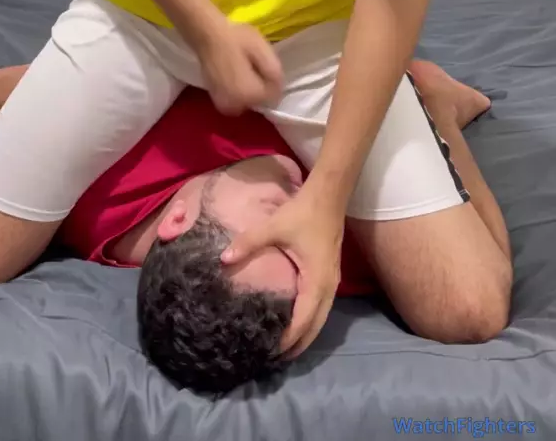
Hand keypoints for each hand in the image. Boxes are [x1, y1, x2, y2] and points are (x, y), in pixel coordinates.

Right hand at [198, 22, 283, 114]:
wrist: (207, 35)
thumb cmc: (236, 39)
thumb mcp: (263, 50)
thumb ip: (274, 73)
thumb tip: (279, 87)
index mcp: (250, 95)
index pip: (274, 96)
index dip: (272, 79)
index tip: (264, 64)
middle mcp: (236, 106)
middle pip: (260, 101)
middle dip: (261, 86)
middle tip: (253, 65)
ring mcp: (224, 104)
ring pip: (248, 101)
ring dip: (250, 89)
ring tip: (242, 67)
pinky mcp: (216, 99)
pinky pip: (236, 99)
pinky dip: (238, 89)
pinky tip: (234, 72)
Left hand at [221, 185, 343, 355]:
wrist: (329, 194)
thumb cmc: (303, 212)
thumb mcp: (274, 227)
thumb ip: (248, 243)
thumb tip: (223, 258)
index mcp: (316, 280)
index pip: (304, 320)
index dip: (289, 339)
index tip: (270, 353)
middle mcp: (328, 286)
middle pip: (316, 326)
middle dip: (298, 345)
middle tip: (275, 360)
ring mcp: (331, 281)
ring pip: (321, 317)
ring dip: (306, 334)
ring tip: (285, 347)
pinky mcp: (329, 274)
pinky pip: (321, 306)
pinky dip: (310, 319)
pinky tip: (295, 321)